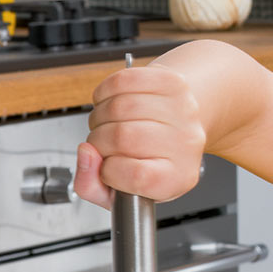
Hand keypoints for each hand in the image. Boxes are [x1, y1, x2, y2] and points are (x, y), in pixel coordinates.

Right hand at [74, 62, 207, 208]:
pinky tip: (112, 102)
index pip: (138, 176)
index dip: (110, 172)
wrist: (176, 126)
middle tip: (104, 143)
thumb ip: (92, 186)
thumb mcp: (122, 190)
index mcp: (177, 177)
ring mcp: (183, 111)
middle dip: (99, 141)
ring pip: (119, 107)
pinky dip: (105, 92)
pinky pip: (123, 81)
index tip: (109, 168)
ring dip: (99, 116)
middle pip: (123, 137)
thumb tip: (86, 153)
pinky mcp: (172, 83)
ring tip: (108, 124)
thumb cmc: (147, 160)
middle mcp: (186, 144)